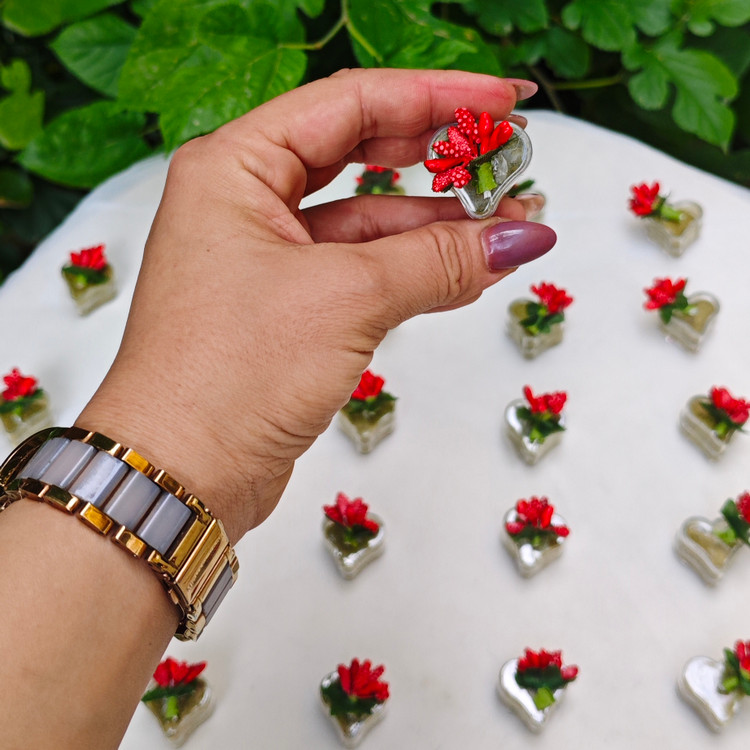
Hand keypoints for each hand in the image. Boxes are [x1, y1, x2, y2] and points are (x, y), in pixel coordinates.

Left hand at [77, 68, 556, 542]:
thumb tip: (517, 236)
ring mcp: (268, 258)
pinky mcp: (290, 307)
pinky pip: (364, 269)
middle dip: (439, 153)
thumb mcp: (344, 300)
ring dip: (438, 221)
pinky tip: (470, 266)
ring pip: (368, 218)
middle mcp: (246, 204)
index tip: (503, 99)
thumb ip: (436, 259)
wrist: (182, 474)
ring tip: (510, 221)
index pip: (351, 105)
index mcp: (234, 169)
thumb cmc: (226, 377)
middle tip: (507, 153)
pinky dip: (417, 268)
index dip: (436, 96)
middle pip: (361, 152)